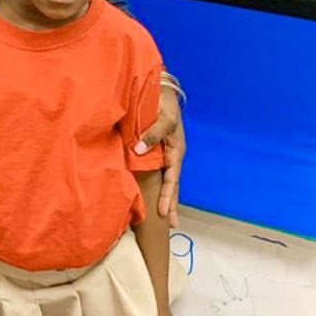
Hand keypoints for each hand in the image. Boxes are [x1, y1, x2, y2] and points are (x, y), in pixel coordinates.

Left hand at [139, 87, 185, 226]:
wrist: (160, 91)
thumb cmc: (164, 104)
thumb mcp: (163, 118)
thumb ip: (152, 134)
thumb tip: (139, 150)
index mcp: (176, 151)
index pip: (172, 179)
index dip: (168, 196)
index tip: (164, 212)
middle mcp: (171, 156)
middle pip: (172, 184)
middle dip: (172, 204)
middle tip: (171, 225)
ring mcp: (164, 154)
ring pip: (164, 179)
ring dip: (165, 196)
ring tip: (164, 216)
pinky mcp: (155, 150)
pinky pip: (155, 170)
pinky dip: (154, 183)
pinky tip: (149, 193)